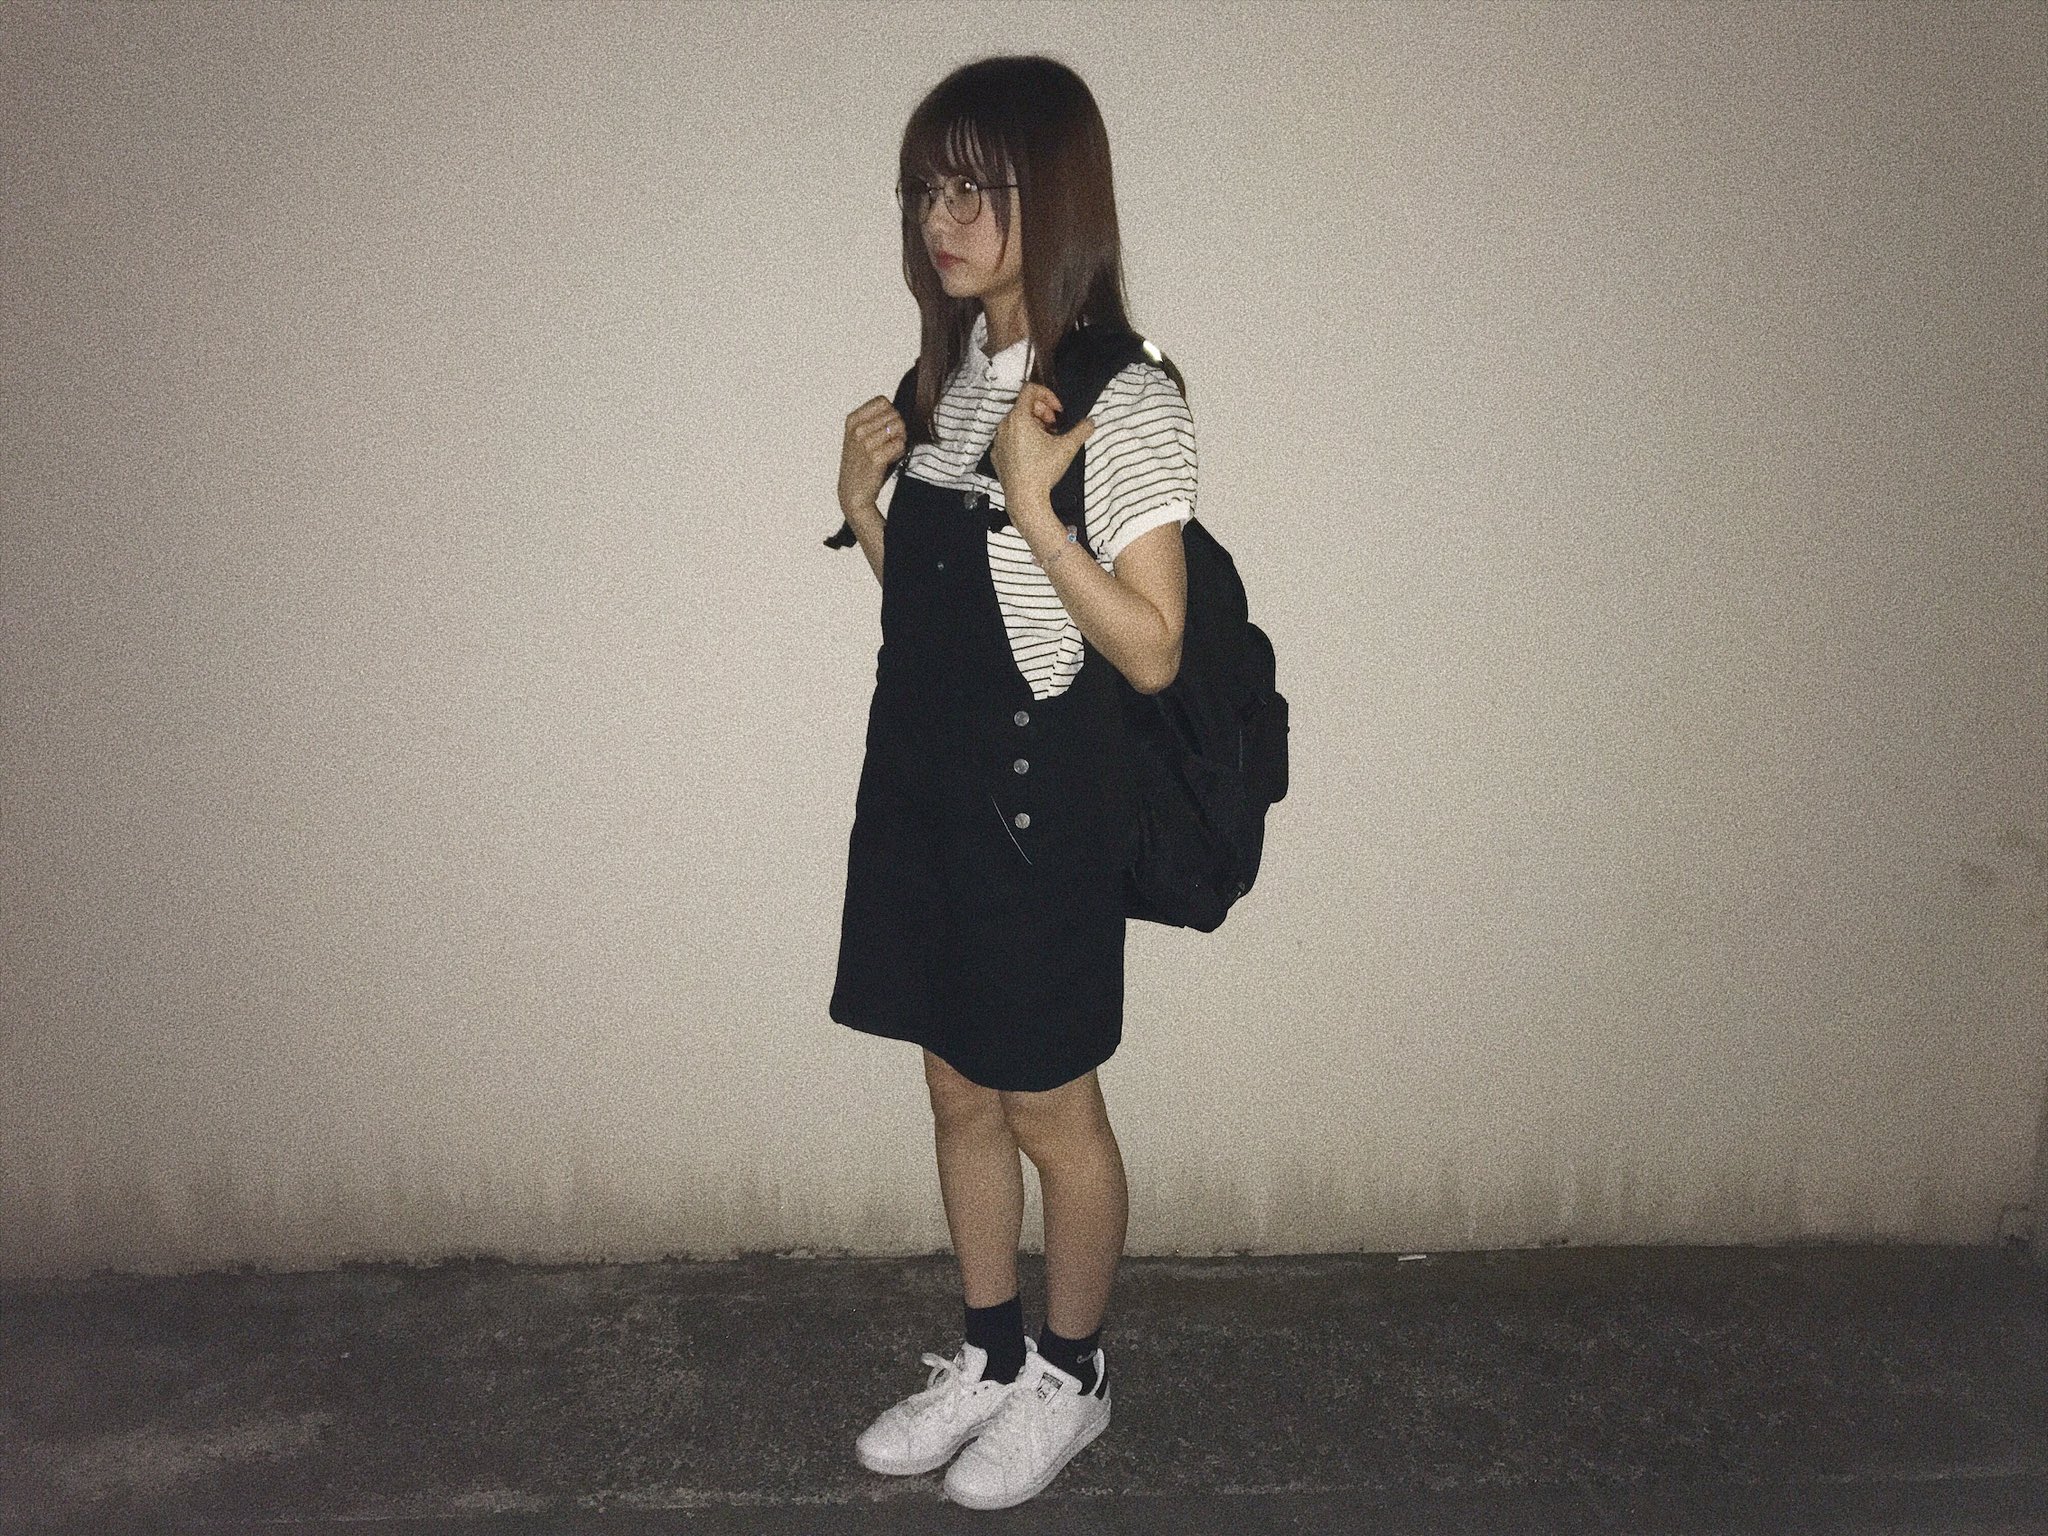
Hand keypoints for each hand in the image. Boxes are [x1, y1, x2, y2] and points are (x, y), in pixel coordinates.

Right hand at [838, 396, 904, 516]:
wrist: (853, 491)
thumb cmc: (859, 463)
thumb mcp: (857, 436)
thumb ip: (873, 420)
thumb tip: (897, 411)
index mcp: (852, 420)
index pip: (882, 401)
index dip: (891, 412)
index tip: (887, 425)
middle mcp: (858, 430)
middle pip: (894, 414)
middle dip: (898, 427)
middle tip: (891, 441)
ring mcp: (866, 443)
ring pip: (899, 427)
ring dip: (900, 439)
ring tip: (891, 450)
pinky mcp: (876, 458)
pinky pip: (900, 444)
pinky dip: (900, 451)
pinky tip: (891, 459)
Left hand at [992, 383, 1094, 506]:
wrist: (1025, 499)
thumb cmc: (1042, 472)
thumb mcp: (1067, 448)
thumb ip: (1081, 430)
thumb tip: (1090, 423)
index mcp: (1019, 418)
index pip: (1030, 390)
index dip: (1047, 395)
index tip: (1057, 410)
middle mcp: (1004, 426)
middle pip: (1024, 406)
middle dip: (1043, 412)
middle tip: (1055, 426)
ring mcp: (999, 441)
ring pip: (1016, 422)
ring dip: (1033, 425)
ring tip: (1047, 440)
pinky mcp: (997, 454)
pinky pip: (1009, 438)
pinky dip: (1022, 439)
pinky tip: (1034, 453)